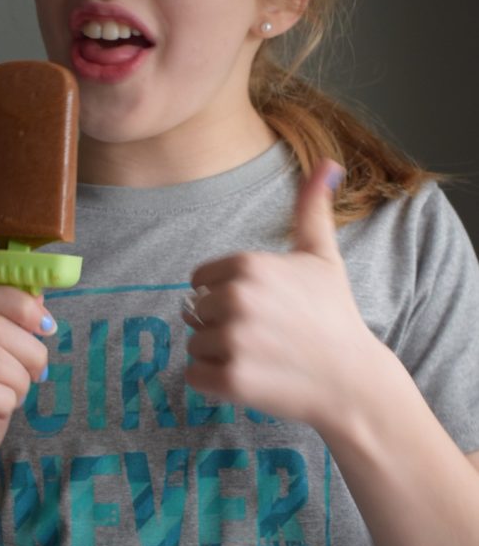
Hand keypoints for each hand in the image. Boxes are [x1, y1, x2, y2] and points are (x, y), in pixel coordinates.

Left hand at [184, 160, 377, 429]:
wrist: (352, 381)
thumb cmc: (334, 314)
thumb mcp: (322, 256)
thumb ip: (311, 208)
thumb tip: (327, 162)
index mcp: (248, 265)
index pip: (201, 279)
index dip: (226, 294)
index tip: (261, 307)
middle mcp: (236, 298)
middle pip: (195, 311)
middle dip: (221, 325)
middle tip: (264, 335)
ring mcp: (232, 341)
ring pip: (194, 344)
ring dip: (218, 354)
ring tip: (261, 357)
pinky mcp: (230, 380)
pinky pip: (194, 376)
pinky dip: (214, 383)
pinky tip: (252, 378)